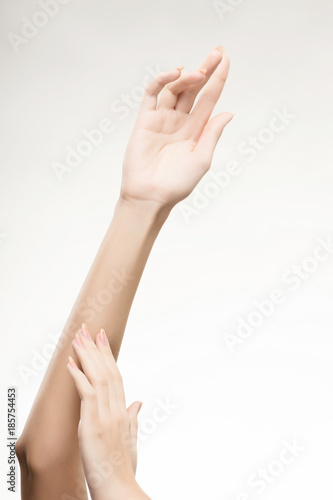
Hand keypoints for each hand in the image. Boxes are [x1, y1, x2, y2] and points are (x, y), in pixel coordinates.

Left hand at [67, 324, 148, 499]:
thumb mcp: (131, 440)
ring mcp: (106, 416)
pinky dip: (78, 377)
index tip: (103, 339)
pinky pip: (86, 394)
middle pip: (107, 371)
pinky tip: (70, 363)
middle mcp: (116, 410)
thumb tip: (138, 402)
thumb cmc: (124, 468)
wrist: (119, 488)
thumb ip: (133, 418)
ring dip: (87, 356)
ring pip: (98, 378)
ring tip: (79, 338)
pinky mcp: (94, 425)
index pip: (116, 377)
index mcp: (123, 412)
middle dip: (98, 348)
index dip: (109, 356)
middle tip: (90, 328)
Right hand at [120, 46, 232, 208]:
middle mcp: (180, 121)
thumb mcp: (202, 158)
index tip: (226, 59)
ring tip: (198, 73)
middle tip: (217, 52)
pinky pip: (153, 95)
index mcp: (196, 130)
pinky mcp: (145, 120)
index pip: (210, 98)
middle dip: (206, 69)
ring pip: (175, 89)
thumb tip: (229, 113)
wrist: (151, 195)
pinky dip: (162, 81)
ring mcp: (162, 119)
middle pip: (195, 89)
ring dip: (187, 78)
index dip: (218, 79)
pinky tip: (175, 74)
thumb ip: (213, 134)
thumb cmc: (178, 183)